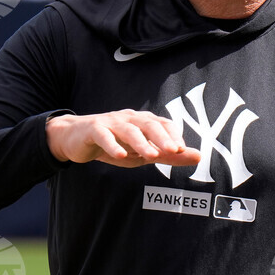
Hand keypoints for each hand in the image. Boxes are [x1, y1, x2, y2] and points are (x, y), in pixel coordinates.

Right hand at [46, 109, 201, 167]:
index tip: (183, 149)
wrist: (76, 139)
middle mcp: (129, 118)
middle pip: (148, 124)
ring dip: (141, 142)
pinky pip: (104, 135)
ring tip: (151, 155)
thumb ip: (170, 155)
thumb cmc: (115, 145)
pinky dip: (112, 145)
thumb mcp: (144, 153)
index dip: (173, 135)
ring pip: (128, 130)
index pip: (163, 123)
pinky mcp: (93, 129)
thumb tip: (199, 157)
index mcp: (143, 122)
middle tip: (174, 150)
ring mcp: (111, 122)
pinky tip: (120, 155)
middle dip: (162, 137)